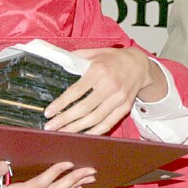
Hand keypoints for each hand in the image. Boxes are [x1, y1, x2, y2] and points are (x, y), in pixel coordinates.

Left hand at [43, 47, 166, 134]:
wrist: (139, 65)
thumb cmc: (113, 58)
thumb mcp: (95, 52)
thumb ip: (77, 57)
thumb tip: (58, 62)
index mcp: (99, 71)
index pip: (76, 91)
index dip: (61, 103)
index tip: (48, 113)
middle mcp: (110, 86)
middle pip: (84, 108)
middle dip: (65, 120)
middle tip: (50, 127)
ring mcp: (119, 98)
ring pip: (95, 119)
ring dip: (76, 129)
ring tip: (62, 134)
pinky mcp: (125, 108)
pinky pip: (108, 123)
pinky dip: (94, 132)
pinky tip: (82, 135)